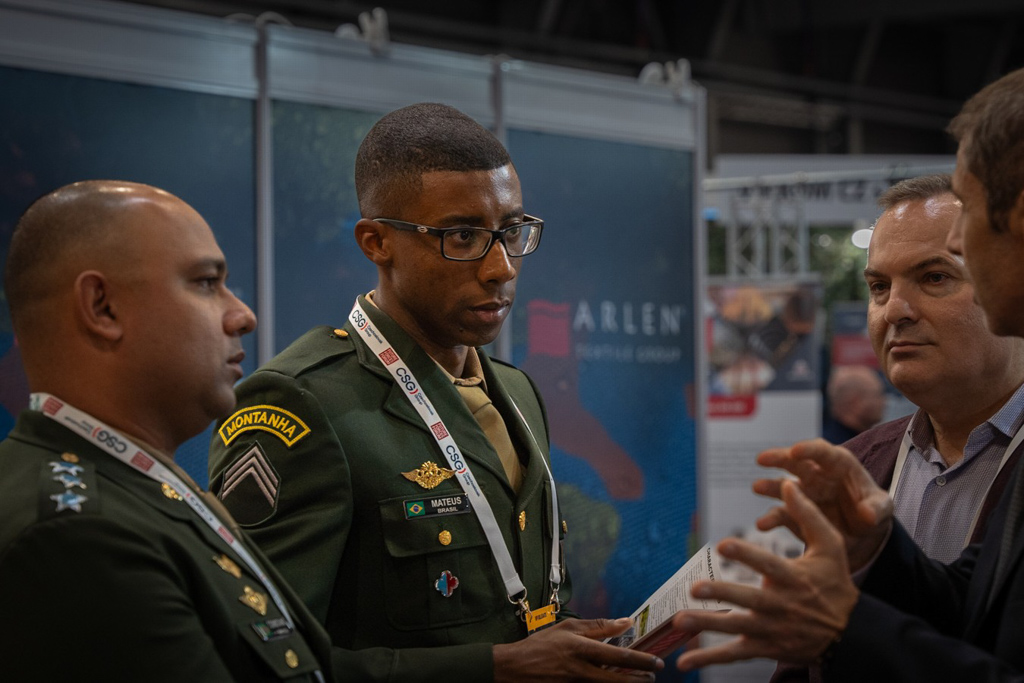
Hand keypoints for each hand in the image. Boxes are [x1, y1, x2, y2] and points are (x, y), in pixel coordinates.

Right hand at [493, 617, 663, 681]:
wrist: (515, 669)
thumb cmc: (542, 645)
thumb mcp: (568, 627)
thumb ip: (598, 626)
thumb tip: (625, 621)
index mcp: (581, 648)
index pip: (618, 655)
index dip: (641, 660)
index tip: (656, 662)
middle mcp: (581, 670)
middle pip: (618, 679)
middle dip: (639, 680)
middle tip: (652, 677)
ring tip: (640, 682)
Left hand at [675, 481, 859, 670]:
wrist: (850, 633)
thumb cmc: (835, 584)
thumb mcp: (830, 546)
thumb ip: (808, 515)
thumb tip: (788, 482)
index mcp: (793, 578)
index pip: (767, 565)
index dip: (746, 555)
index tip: (723, 544)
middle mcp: (779, 605)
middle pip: (747, 599)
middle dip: (721, 593)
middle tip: (695, 587)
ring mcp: (770, 628)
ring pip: (735, 627)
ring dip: (707, 624)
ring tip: (680, 620)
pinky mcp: (764, 647)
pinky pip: (733, 654)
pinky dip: (709, 658)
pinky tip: (684, 661)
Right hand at [753, 438, 892, 569]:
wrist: (864, 535)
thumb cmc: (873, 511)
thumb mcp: (883, 509)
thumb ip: (877, 509)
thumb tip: (866, 514)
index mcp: (839, 465)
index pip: (823, 452)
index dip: (809, 450)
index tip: (795, 451)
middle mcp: (817, 475)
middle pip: (796, 462)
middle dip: (779, 459)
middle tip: (762, 459)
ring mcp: (804, 494)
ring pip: (783, 486)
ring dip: (770, 486)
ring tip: (757, 488)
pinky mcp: (796, 512)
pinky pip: (781, 514)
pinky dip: (771, 519)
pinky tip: (763, 525)